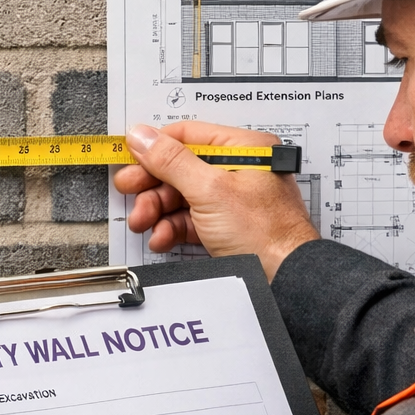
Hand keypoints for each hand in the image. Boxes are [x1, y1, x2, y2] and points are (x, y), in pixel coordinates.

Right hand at [113, 122, 318, 281]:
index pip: (189, 136)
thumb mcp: (209, 190)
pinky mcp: (226, 226)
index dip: (155, 147)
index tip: (129, 157)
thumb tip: (143, 137)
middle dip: (152, 185)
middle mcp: (239, 170)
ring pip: (182, 197)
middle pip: (181, 168)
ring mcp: (232, 200)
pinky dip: (172, 228)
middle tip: (130, 191)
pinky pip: (191, 220)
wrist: (285, 279)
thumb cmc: (266, 233)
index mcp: (244, 149)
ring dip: (157, 210)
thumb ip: (172, 161)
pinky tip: (161, 237)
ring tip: (144, 222)